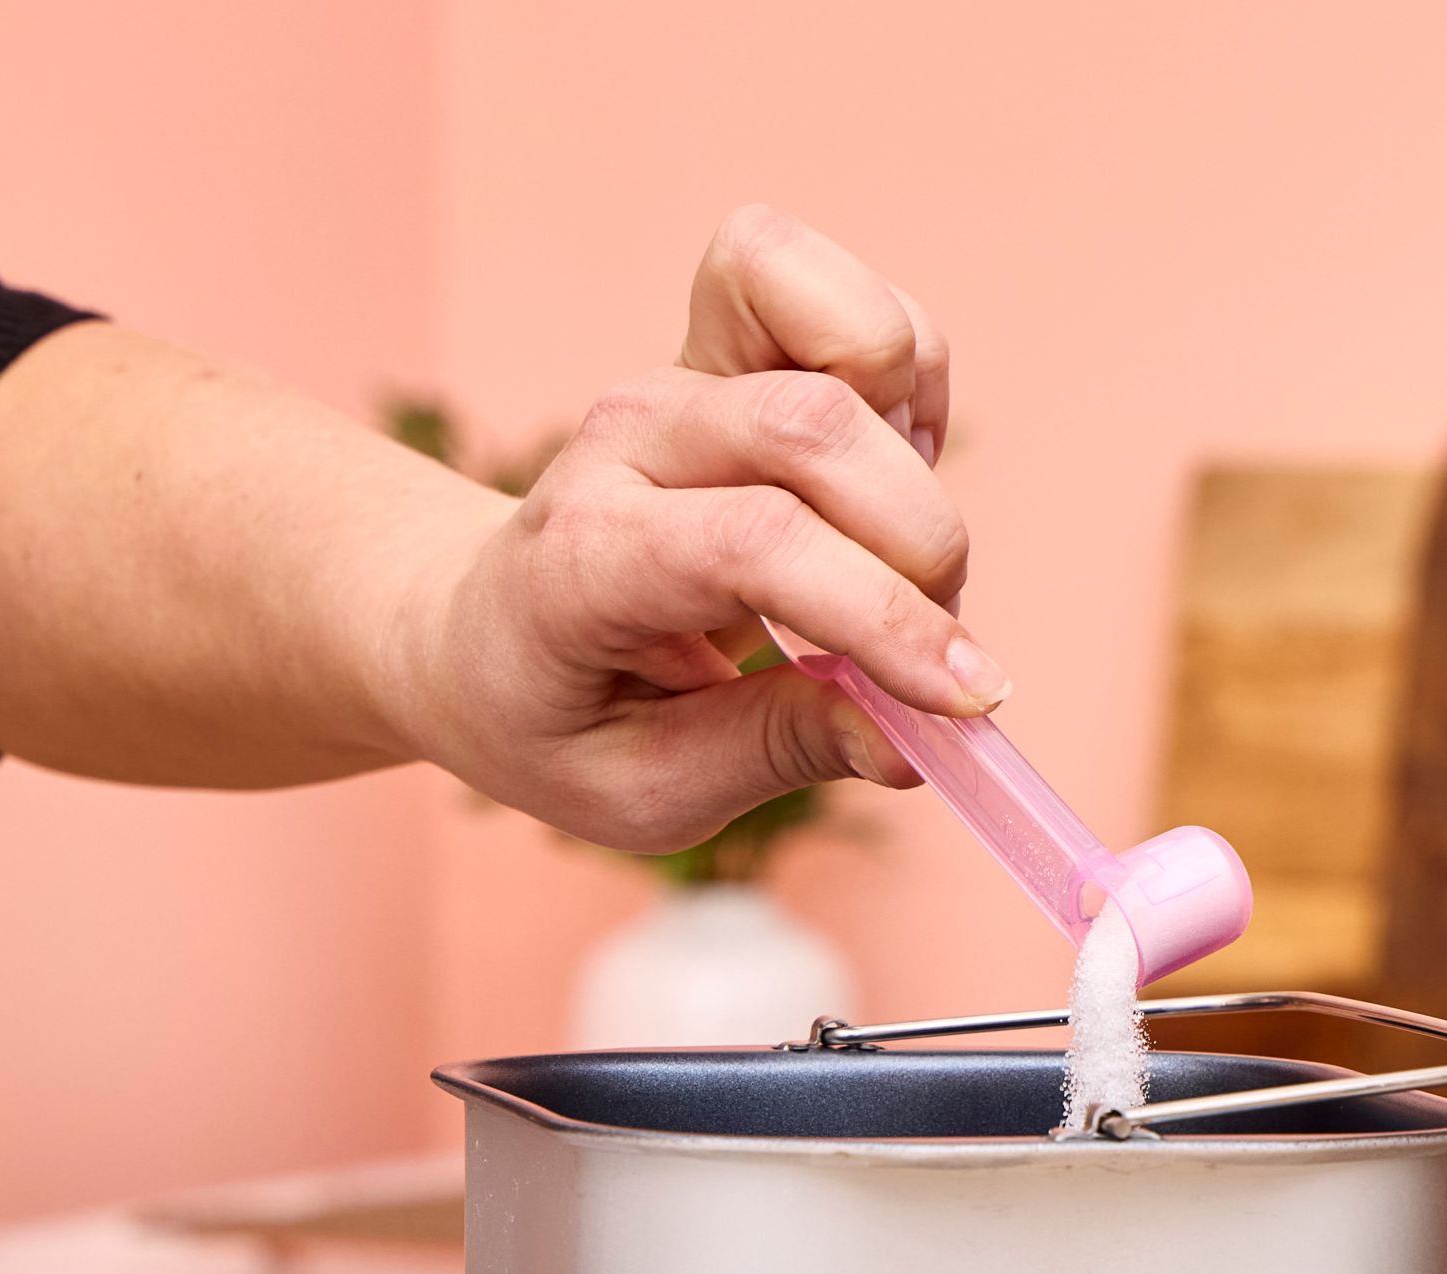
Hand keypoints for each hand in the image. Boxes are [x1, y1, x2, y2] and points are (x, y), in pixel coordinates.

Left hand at [396, 206, 991, 851]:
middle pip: (816, 427)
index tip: (968, 700)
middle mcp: (632, 437)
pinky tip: (883, 485)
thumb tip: (911, 748)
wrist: (478, 630)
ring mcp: (687, 372)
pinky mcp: (737, 337)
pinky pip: (868, 311)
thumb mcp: (642, 788)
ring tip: (891, 556)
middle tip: (924, 651)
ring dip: (919, 457)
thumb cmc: (558, 717)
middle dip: (919, 549)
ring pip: (859, 336)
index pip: (753, 544)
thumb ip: (776, 753)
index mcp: (584, 556)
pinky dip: (913, 389)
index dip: (881, 616)